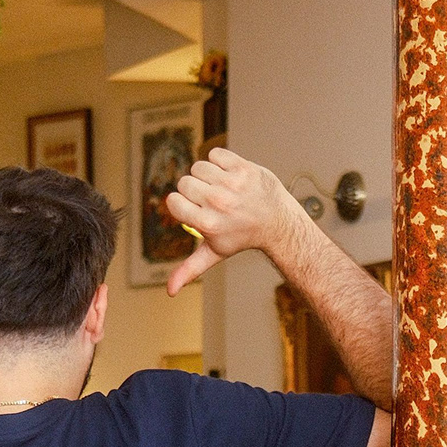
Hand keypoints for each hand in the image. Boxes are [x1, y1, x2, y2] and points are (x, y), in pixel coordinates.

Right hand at [161, 148, 297, 293]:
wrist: (277, 220)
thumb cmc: (242, 236)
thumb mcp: (216, 252)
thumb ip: (190, 268)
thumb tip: (169, 291)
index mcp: (208, 224)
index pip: (173, 202)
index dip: (182, 204)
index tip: (196, 209)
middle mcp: (219, 203)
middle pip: (184, 182)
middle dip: (195, 189)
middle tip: (213, 200)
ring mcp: (232, 184)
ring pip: (199, 167)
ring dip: (207, 175)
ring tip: (223, 188)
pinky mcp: (243, 167)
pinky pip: (216, 154)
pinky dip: (221, 162)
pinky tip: (231, 176)